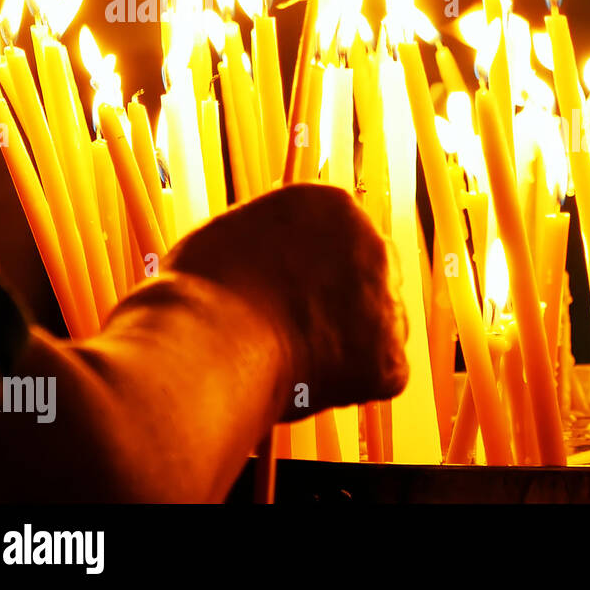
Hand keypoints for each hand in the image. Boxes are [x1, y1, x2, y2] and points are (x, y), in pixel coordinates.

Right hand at [166, 184, 408, 417]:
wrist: (207, 345)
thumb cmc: (199, 293)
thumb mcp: (233, 232)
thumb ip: (273, 237)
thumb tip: (277, 252)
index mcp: (332, 204)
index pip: (340, 234)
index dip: (312, 269)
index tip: (286, 289)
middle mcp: (373, 244)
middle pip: (372, 274)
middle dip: (344, 300)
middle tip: (299, 328)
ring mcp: (388, 302)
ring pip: (381, 325)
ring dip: (351, 341)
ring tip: (293, 359)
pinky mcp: (391, 359)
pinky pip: (380, 375)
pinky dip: (352, 385)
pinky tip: (309, 382)